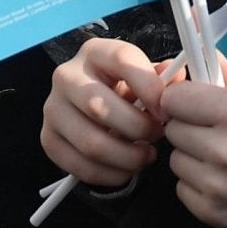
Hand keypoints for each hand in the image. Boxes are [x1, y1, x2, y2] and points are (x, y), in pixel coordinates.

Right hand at [41, 37, 167, 187]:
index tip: (166, 109)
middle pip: (99, 106)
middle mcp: (67, 76)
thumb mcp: (142, 76)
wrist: (90, 105)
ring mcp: (54, 108)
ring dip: (126, 157)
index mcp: (95, 53)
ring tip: (144, 156)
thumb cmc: (122, 89)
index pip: (121, 59)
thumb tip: (177, 76)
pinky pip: (80, 166)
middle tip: (156, 136)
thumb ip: (162, 77)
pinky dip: (109, 174)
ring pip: (91, 143)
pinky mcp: (48, 138)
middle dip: (138, 129)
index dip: (148, 86)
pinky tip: (124, 169)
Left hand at [160, 54, 226, 227]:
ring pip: (174, 159)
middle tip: (214, 132)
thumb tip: (186, 42)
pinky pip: (181, 187)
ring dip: (190, 155)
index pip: (173, 98)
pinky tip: (220, 178)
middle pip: (172, 129)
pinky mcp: (212, 214)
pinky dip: (195, 182)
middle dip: (187, 127)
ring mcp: (219, 187)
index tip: (196, 103)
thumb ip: (217, 66)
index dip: (183, 99)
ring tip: (219, 156)